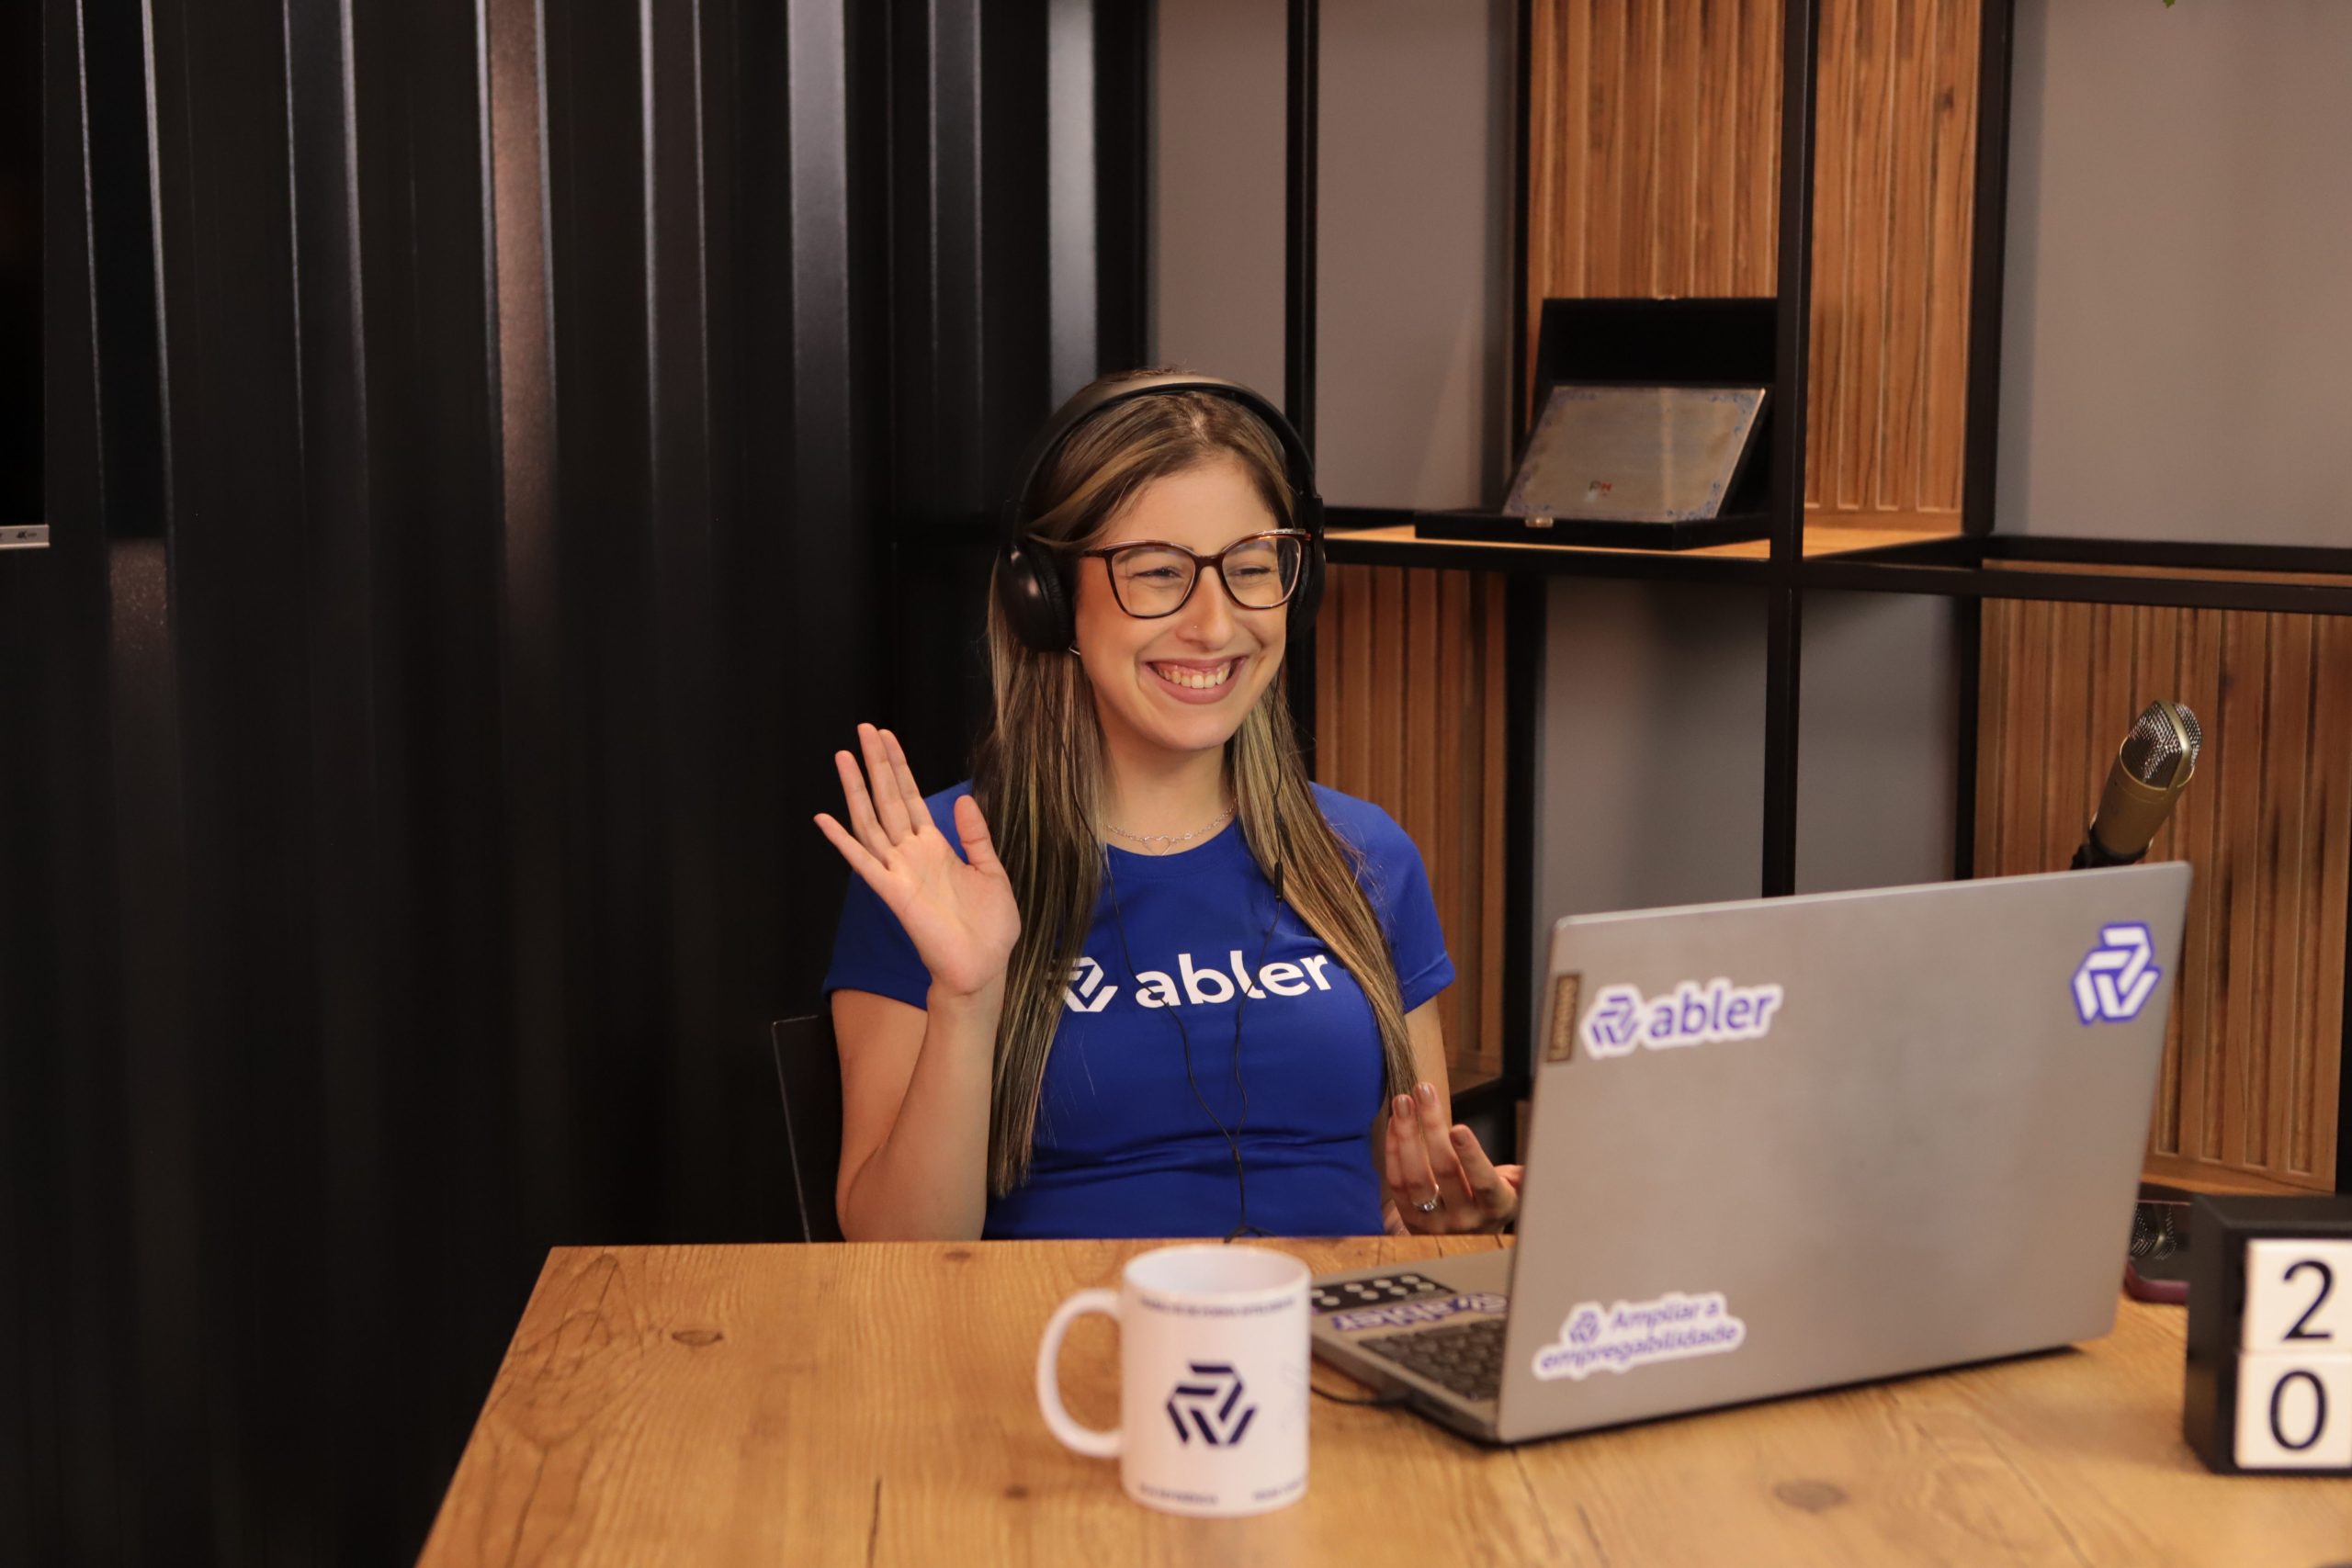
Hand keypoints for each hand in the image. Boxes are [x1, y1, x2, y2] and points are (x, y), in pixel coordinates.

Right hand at [814, 724, 1020, 1000]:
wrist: (983, 968)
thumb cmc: (989, 927)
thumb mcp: (992, 872)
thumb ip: (976, 836)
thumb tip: (964, 798)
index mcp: (936, 847)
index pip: (912, 797)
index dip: (899, 767)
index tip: (886, 737)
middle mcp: (912, 854)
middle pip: (888, 799)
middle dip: (876, 765)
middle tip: (863, 729)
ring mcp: (899, 872)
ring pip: (871, 822)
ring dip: (856, 790)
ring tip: (843, 756)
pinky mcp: (894, 893)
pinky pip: (864, 863)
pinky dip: (843, 841)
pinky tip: (824, 819)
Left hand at [1382, 1082, 1521, 1235]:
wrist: (1467, 1240)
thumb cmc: (1491, 1200)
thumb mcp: (1514, 1189)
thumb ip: (1521, 1171)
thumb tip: (1542, 1150)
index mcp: (1495, 1206)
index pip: (1483, 1181)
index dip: (1471, 1155)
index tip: (1458, 1128)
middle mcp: (1465, 1218)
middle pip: (1444, 1170)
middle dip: (1432, 1126)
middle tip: (1423, 1092)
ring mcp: (1435, 1222)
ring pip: (1415, 1177)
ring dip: (1407, 1135)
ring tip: (1403, 1103)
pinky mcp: (1410, 1220)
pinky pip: (1397, 1184)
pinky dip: (1393, 1151)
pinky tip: (1395, 1124)